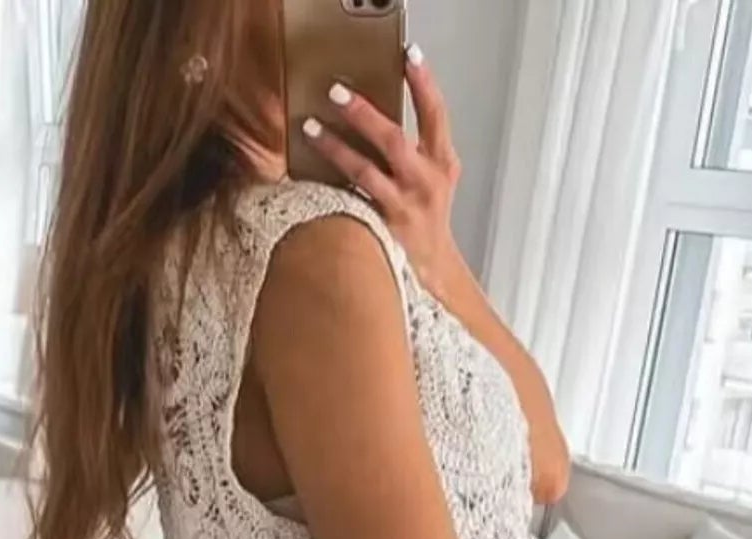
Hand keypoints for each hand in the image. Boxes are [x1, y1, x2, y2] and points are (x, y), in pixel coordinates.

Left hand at [302, 46, 465, 302]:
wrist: (431, 271)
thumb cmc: (426, 218)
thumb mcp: (432, 177)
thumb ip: (414, 148)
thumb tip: (373, 111)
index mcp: (443, 162)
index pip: (435, 113)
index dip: (423, 83)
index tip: (408, 55)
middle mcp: (426, 181)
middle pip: (394, 139)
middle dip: (363, 114)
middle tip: (336, 92)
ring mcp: (403, 207)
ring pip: (365, 170)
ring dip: (335, 147)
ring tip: (310, 128)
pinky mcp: (382, 228)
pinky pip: (351, 200)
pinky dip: (330, 184)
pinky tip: (308, 172)